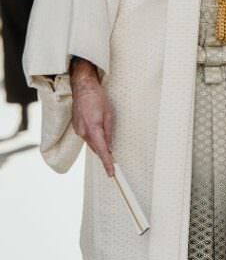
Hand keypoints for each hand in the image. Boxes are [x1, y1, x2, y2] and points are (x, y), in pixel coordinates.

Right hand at [70, 58, 113, 176]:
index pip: (101, 151)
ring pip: (91, 143)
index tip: (111, 173)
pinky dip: (94, 139)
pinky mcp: (77, 127)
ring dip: (99, 146)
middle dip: (104, 156)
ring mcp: (78, 130)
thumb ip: (108, 132)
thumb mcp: (109, 114)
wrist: (82, 87)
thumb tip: (109, 146)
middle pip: (96, 149)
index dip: (107, 163)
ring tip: (108, 149)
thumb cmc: (97, 98)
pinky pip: (87, 137)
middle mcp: (83, 132)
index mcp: (92, 129)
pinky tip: (99, 136)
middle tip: (114, 164)